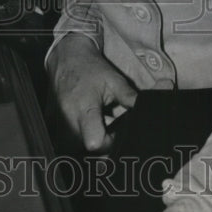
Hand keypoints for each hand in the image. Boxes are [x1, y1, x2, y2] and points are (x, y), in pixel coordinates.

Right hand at [47, 32, 136, 152]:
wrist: (66, 59)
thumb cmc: (90, 69)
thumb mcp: (114, 81)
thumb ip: (133, 98)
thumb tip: (158, 98)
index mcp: (84, 110)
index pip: (96, 144)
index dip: (111, 143)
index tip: (117, 130)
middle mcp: (68, 122)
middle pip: (89, 152)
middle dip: (105, 144)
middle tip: (110, 125)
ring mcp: (58, 127)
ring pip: (79, 151)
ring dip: (92, 142)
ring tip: (99, 124)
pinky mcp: (53, 128)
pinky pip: (69, 144)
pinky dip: (80, 138)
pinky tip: (89, 124)